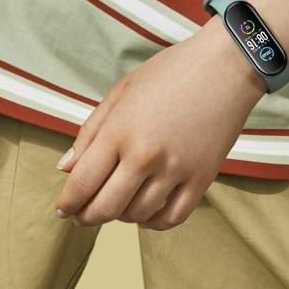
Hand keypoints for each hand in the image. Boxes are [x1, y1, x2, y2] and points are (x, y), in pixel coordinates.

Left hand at [53, 19, 264, 229]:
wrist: (226, 66)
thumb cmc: (169, 73)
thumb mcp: (121, 92)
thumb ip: (90, 132)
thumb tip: (65, 168)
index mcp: (120, 131)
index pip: (83, 182)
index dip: (68, 203)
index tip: (62, 209)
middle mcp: (146, 155)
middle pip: (106, 207)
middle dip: (86, 217)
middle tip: (81, 216)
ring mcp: (177, 170)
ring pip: (137, 215)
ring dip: (120, 217)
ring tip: (116, 204)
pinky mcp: (203, 178)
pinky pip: (172, 217)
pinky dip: (153, 222)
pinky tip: (145, 211)